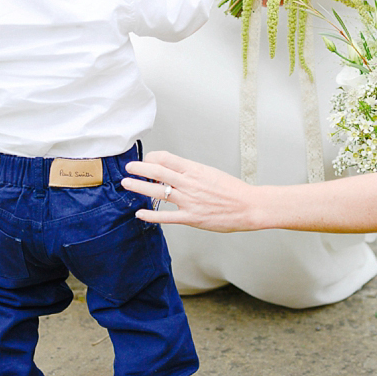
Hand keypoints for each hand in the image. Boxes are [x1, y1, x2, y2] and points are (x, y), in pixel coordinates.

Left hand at [122, 150, 256, 231]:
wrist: (249, 206)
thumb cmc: (232, 190)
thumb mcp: (210, 172)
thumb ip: (190, 172)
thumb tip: (173, 170)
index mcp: (194, 169)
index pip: (166, 158)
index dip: (151, 157)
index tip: (146, 160)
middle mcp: (189, 183)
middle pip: (157, 171)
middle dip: (139, 168)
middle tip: (128, 167)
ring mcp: (189, 201)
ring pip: (157, 191)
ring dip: (139, 187)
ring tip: (127, 184)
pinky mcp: (191, 217)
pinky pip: (166, 216)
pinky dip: (150, 215)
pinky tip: (140, 213)